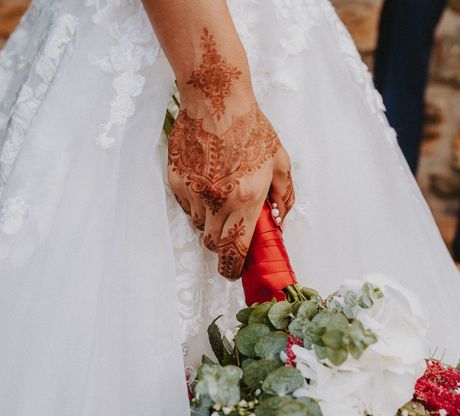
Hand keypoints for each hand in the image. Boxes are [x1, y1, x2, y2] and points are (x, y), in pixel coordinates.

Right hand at [168, 100, 294, 279]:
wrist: (216, 99)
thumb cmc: (251, 129)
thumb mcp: (279, 161)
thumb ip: (284, 197)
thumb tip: (280, 223)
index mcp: (247, 199)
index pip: (234, 250)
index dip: (233, 268)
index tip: (234, 271)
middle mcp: (217, 200)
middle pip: (213, 244)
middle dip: (222, 245)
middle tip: (230, 231)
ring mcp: (193, 191)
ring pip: (197, 225)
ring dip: (208, 222)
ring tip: (219, 196)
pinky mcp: (175, 180)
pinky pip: (184, 206)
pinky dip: (195, 203)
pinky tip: (205, 182)